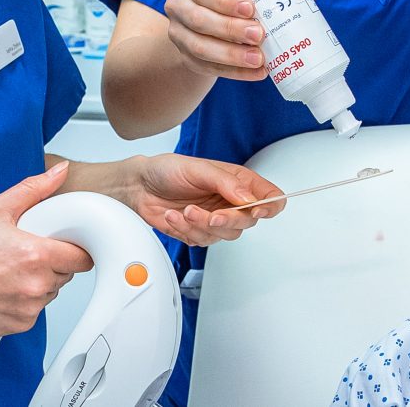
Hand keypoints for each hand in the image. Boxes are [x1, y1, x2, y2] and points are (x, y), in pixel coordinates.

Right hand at [0, 163, 94, 338]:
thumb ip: (33, 190)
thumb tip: (58, 173)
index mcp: (36, 255)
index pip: (82, 258)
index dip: (76, 251)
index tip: (66, 247)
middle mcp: (36, 285)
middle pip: (65, 275)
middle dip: (51, 265)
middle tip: (24, 256)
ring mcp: (28, 308)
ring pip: (49, 294)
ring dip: (37, 284)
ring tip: (8, 273)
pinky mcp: (19, 325)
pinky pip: (33, 312)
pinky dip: (23, 303)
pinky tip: (2, 291)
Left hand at [111, 154, 286, 245]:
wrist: (139, 186)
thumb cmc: (168, 170)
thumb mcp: (198, 169)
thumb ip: (226, 183)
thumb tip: (248, 198)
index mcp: (237, 182)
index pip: (269, 197)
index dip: (270, 206)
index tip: (257, 210)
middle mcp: (229, 202)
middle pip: (248, 222)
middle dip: (228, 220)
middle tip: (213, 215)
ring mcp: (215, 218)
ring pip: (225, 235)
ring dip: (202, 225)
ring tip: (185, 211)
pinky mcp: (198, 232)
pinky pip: (202, 241)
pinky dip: (187, 230)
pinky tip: (174, 217)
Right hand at [165, 0, 319, 80]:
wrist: (206, 25)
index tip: (250, 8)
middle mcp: (179, 2)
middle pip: (199, 17)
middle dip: (230, 28)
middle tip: (258, 34)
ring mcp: (178, 31)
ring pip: (199, 45)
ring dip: (231, 54)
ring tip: (259, 58)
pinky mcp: (184, 55)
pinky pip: (206, 67)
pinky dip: (233, 71)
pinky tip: (255, 72)